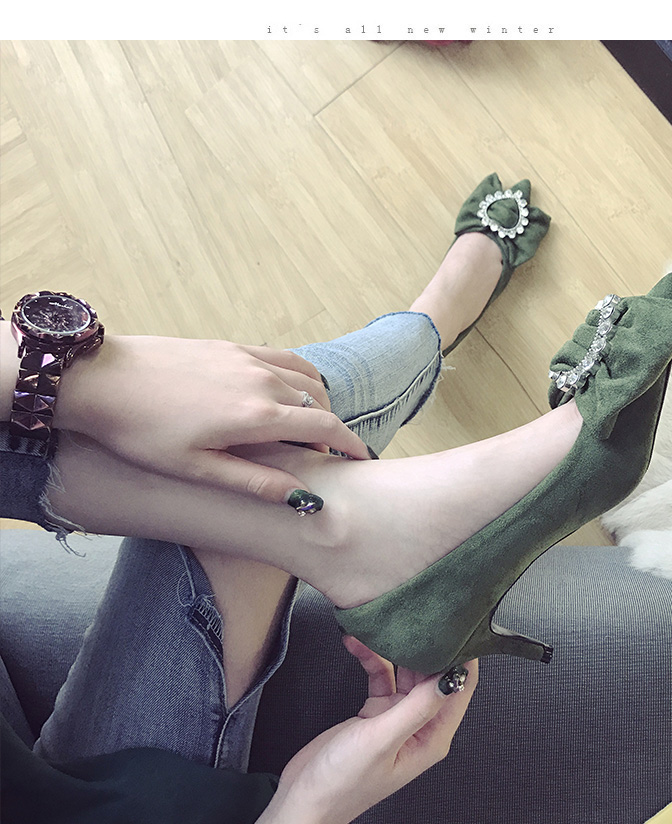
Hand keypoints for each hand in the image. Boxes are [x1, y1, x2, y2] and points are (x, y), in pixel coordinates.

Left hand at [53, 335, 370, 503]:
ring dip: (317, 401)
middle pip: (319, 402)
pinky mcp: (231, 345)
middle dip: (331, 428)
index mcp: (255, 415)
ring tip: (309, 425)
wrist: (99, 380)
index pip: (323, 426)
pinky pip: (283, 356)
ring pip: (305, 377)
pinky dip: (300, 374)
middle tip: (323, 454)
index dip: (349, 443)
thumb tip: (300, 497)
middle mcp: (260, 380)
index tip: (361, 459)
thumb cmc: (141, 430)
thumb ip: (253, 481)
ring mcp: (246, 358)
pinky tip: (290, 389)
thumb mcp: (195, 468)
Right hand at [257, 638, 477, 823]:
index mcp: (432, 738)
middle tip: (416, 617)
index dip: (462, 658)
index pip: (459, 689)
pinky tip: (357, 644)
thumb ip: (417, 707)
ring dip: (394, 649)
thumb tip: (451, 676)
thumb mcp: (383, 740)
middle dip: (426, 646)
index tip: (457, 627)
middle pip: (434, 675)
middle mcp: (419, 726)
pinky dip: (370, 659)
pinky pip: (380, 675)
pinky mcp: (374, 712)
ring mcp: (396, 718)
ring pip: (406, 671)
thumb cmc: (343, 783)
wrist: (303, 797)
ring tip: (382, 626)